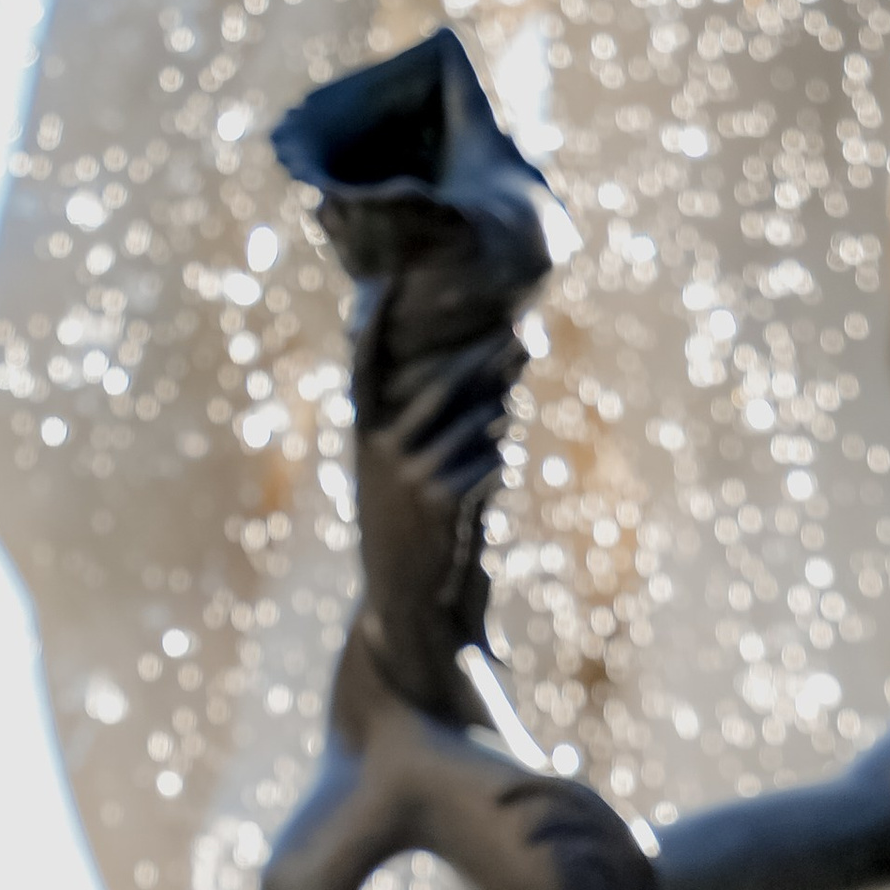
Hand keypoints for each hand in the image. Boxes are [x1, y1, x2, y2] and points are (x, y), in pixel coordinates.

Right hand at [356, 322, 524, 703]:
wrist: (409, 607)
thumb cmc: (418, 537)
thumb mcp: (408, 480)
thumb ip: (436, 432)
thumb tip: (488, 378)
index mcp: (366, 437)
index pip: (366, 368)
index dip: (374, 326)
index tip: (389, 282)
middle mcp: (382, 449)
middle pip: (443, 383)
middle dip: (487, 357)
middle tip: (523, 333)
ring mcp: (411, 473)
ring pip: (478, 421)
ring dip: (502, 417)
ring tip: (509, 410)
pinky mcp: (442, 500)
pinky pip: (492, 461)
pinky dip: (502, 466)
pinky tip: (497, 475)